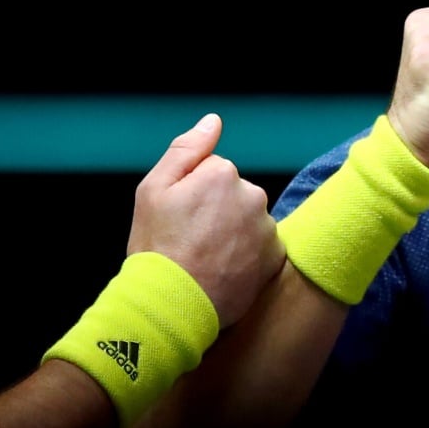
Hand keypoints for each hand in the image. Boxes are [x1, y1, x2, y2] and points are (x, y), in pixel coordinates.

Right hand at [126, 114, 285, 328]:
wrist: (172, 306)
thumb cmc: (157, 247)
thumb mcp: (154, 189)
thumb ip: (186, 149)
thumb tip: (213, 121)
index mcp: (223, 173)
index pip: (212, 171)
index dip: (191, 193)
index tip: (179, 217)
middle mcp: (253, 196)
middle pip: (233, 194)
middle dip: (215, 210)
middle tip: (191, 239)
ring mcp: (267, 229)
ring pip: (247, 220)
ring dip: (232, 233)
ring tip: (206, 258)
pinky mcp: (274, 259)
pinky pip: (260, 246)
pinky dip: (246, 255)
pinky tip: (223, 270)